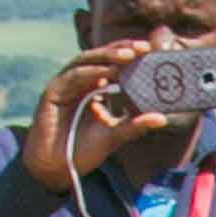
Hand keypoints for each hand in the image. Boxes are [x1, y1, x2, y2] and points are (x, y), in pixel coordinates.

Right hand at [18, 39, 171, 190]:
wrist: (56, 168)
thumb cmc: (83, 149)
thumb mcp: (114, 135)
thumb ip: (135, 125)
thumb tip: (162, 118)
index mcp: (94, 87)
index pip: (112, 64)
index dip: (129, 55)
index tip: (150, 51)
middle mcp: (79, 82)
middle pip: (100, 58)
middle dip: (121, 50)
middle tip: (142, 48)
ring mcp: (65, 84)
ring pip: (87, 62)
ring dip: (107, 56)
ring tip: (127, 55)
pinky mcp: (53, 91)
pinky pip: (73, 76)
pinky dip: (91, 72)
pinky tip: (106, 72)